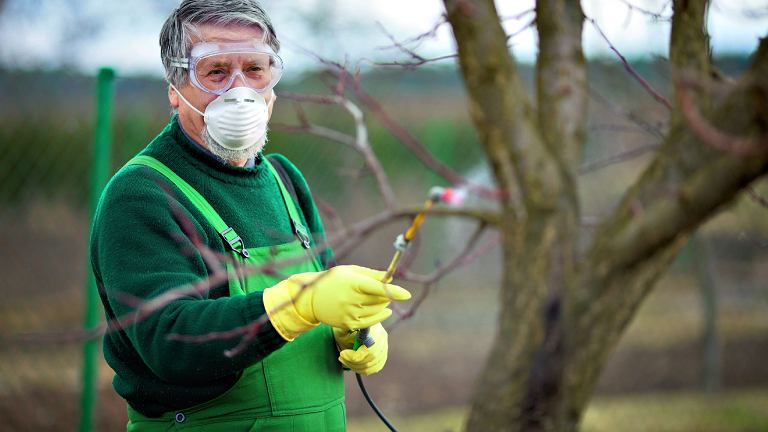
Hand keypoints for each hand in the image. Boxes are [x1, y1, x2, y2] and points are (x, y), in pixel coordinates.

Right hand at [263, 265, 410, 340]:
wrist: (311, 298)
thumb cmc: (333, 280)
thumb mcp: (350, 271)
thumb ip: (371, 274)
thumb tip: (390, 277)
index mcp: (352, 283)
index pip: (377, 288)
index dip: (393, 291)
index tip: (407, 295)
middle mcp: (351, 299)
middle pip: (380, 300)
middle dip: (387, 295)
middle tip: (383, 290)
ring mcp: (349, 313)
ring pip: (377, 311)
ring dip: (384, 305)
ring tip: (379, 298)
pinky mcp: (348, 323)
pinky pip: (371, 322)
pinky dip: (380, 316)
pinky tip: (385, 311)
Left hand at [337, 323, 388, 375]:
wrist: (360, 315)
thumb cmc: (349, 321)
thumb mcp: (344, 326)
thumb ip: (346, 337)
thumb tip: (348, 353)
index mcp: (373, 328)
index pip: (368, 350)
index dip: (354, 356)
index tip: (342, 353)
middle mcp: (382, 337)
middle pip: (371, 359)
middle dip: (353, 362)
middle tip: (342, 358)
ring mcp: (384, 345)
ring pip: (373, 365)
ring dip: (357, 367)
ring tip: (346, 361)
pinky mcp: (383, 352)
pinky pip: (377, 366)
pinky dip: (365, 369)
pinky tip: (354, 365)